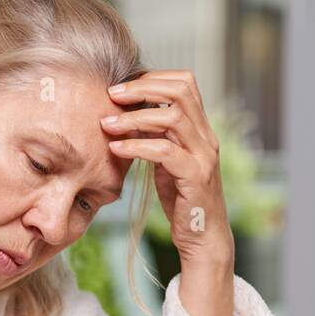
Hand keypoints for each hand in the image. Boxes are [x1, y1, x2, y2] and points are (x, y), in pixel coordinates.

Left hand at [101, 70, 232, 269]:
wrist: (203, 237)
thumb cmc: (182, 199)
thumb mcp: (167, 161)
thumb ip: (156, 136)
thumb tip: (129, 115)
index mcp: (201, 128)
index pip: (185, 83)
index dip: (153, 78)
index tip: (123, 88)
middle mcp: (206, 137)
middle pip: (181, 91)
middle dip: (142, 88)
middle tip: (112, 95)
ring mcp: (203, 156)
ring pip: (172, 118)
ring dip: (134, 117)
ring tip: (107, 124)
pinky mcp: (195, 177)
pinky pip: (164, 151)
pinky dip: (136, 146)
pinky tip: (116, 149)